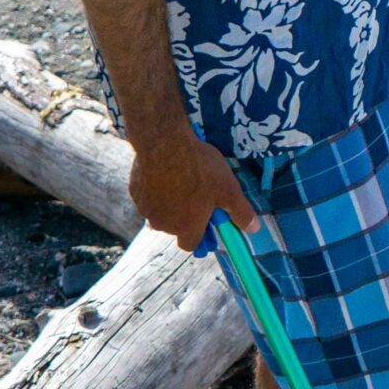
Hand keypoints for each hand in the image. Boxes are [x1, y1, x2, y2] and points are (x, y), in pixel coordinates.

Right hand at [128, 127, 257, 250]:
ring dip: (170, 202)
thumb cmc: (199, 169)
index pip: (190, 245)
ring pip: (160, 211)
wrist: (164, 143)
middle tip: (198, 193)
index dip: (200, 235)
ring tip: (183, 179)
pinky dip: (156, 189)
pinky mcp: (135, 191)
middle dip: (185, 215)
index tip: (208, 221)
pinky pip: (147, 195)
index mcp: (185, 228)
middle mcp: (162, 224)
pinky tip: (166, 171)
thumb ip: (240, 212)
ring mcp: (145, 208)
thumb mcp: (228, 190)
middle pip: (175, 227)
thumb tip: (253, 229)